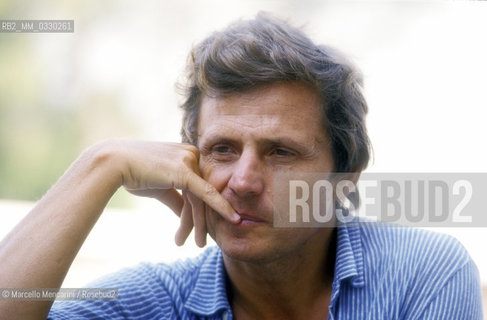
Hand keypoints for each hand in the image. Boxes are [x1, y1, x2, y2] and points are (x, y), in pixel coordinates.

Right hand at [112, 140, 238, 246]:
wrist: (113, 163)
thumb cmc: (134, 173)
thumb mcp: (161, 188)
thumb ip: (178, 199)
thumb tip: (188, 216)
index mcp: (188, 155)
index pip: (197, 187)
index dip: (196, 211)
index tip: (197, 229)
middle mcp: (193, 154)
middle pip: (201, 194)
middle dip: (199, 221)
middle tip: (202, 243)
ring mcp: (190, 161)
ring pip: (201, 199)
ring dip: (198, 223)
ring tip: (199, 244)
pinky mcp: (185, 171)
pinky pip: (206, 193)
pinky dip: (220, 208)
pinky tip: (232, 219)